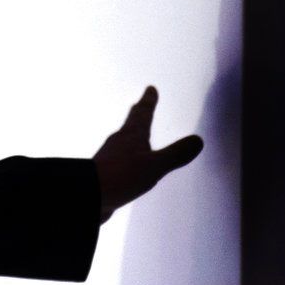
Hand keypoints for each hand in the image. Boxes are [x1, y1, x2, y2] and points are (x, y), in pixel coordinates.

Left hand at [93, 86, 203, 223]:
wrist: (85, 196)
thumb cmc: (121, 177)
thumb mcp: (154, 167)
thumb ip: (175, 154)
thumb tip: (198, 140)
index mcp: (131, 135)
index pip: (143, 113)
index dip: (148, 102)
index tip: (150, 89)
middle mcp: (119, 141)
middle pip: (131, 123)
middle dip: (138, 113)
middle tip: (140, 103)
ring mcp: (110, 157)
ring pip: (124, 141)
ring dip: (132, 134)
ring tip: (136, 133)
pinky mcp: (105, 174)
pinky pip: (120, 159)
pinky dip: (127, 156)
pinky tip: (127, 165)